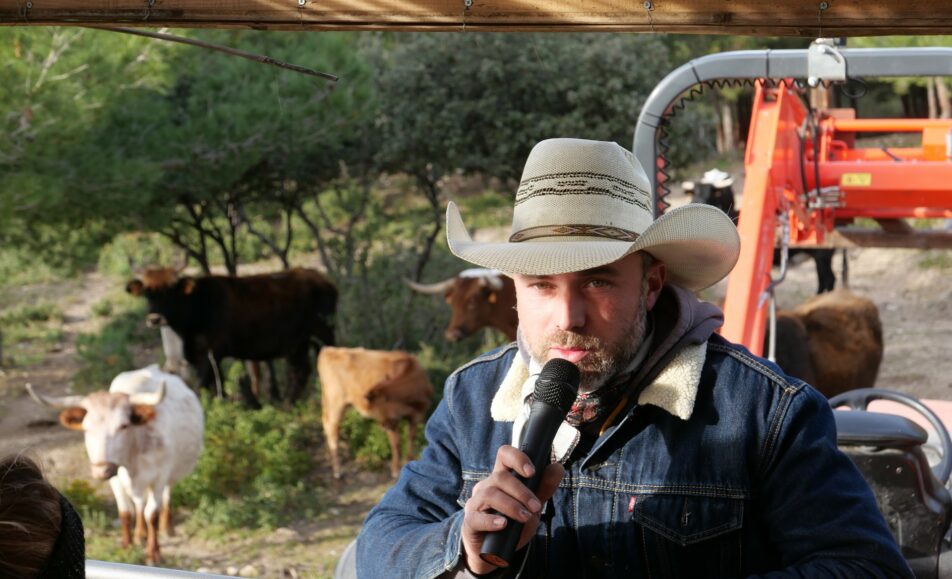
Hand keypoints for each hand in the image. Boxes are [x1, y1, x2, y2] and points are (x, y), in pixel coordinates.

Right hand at [461, 445, 564, 574]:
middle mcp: (486, 486)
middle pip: (500, 477)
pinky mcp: (469, 522)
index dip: (517, 458)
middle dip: (522, 491)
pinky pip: (477, 518)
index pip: (504, 455)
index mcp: (500, 478)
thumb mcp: (531, 507)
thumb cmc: (512, 525)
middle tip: (536, 506)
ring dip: (511, 506)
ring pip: (490, 494)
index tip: (531, 472)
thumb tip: (558, 467)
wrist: (494, 553)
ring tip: (525, 517)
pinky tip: (503, 524)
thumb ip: (543, 489)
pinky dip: (491, 520)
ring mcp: (476, 503)